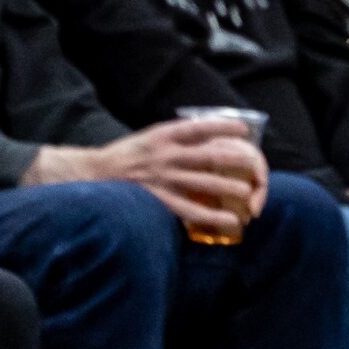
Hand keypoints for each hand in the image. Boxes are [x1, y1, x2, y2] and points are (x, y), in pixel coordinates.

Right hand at [48, 118, 269, 240]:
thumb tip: (207, 134)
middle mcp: (165, 155)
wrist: (92, 175)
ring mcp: (163, 179)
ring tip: (248, 193)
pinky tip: (230, 221)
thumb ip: (175, 138)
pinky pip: (191, 211)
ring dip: (231, 189)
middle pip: (211, 156)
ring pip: (206, 183)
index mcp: (163, 135)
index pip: (200, 127)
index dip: (225, 126)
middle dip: (238, 161)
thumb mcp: (150, 137)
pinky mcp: (158, 200)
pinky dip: (213, 216)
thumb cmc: (126, 156)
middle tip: (255, 166)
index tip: (244, 129)